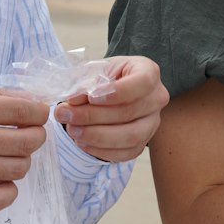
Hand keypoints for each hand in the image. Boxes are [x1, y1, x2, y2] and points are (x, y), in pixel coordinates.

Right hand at [0, 84, 50, 210]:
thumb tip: (26, 101)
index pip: (24, 109)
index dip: (39, 111)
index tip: (37, 114)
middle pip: (27, 141)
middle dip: (35, 135)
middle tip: (28, 133)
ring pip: (17, 169)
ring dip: (21, 161)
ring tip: (8, 155)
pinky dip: (8, 191)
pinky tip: (0, 180)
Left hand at [53, 56, 169, 161]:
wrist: (112, 91)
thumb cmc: (106, 77)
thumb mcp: (95, 71)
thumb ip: (85, 83)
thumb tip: (72, 101)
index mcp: (149, 72)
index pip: (142, 83)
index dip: (117, 92)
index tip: (91, 97)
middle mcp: (156, 98)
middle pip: (130, 112)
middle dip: (94, 116)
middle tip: (67, 115)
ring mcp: (152, 123)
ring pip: (131, 136)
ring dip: (97, 136)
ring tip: (72, 130)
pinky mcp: (143, 143)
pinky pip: (126, 153)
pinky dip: (101, 150)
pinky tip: (82, 142)